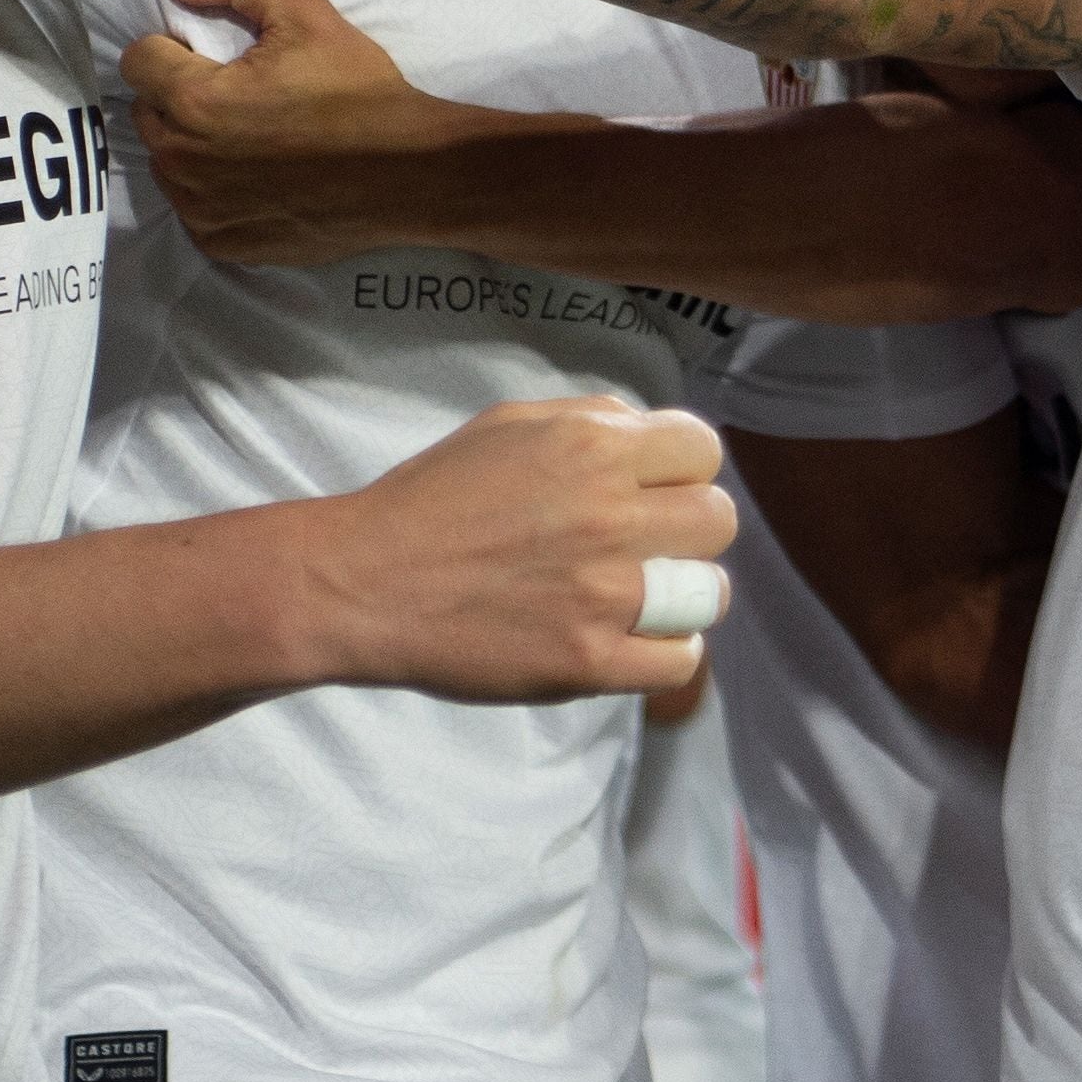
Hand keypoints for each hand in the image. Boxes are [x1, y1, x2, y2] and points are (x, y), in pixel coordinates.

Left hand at [124, 0, 483, 266]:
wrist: (408, 174)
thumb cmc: (358, 90)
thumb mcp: (306, 15)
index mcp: (194, 100)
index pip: (139, 60)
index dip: (174, 48)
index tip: (215, 56)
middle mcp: (183, 160)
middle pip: (147, 112)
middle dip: (178, 95)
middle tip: (239, 95)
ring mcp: (200, 208)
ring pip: (166, 162)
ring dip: (191, 144)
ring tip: (250, 137)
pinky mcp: (221, 242)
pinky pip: (192, 207)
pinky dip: (211, 191)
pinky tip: (257, 177)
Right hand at [307, 397, 732, 704]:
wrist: (364, 582)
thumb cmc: (430, 499)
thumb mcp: (507, 427)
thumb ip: (588, 421)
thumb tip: (647, 433)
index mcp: (593, 447)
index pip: (702, 449)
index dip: (682, 470)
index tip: (655, 491)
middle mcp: (609, 514)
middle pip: (717, 519)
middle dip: (688, 530)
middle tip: (647, 546)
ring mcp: (603, 593)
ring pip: (710, 592)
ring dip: (684, 594)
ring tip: (644, 597)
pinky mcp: (588, 660)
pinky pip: (679, 660)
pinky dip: (664, 652)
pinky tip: (631, 640)